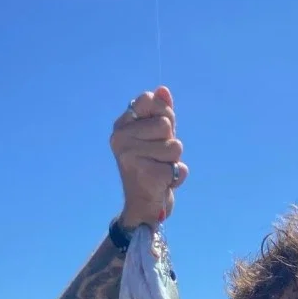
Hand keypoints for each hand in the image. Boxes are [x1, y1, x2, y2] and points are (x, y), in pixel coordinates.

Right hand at [110, 85, 187, 227]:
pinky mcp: (145, 176)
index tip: (157, 134)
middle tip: (157, 158)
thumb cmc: (152, 167)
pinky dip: (176, 178)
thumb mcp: (156, 137)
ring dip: (173, 161)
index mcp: (121, 126)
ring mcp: (130, 157)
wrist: (144, 208)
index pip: (150, 100)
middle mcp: (120, 139)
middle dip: (170, 143)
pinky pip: (177, 168)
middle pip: (165, 125)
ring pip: (174, 147)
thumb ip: (161, 113)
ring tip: (159, 170)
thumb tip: (163, 90)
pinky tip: (162, 184)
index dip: (164, 116)